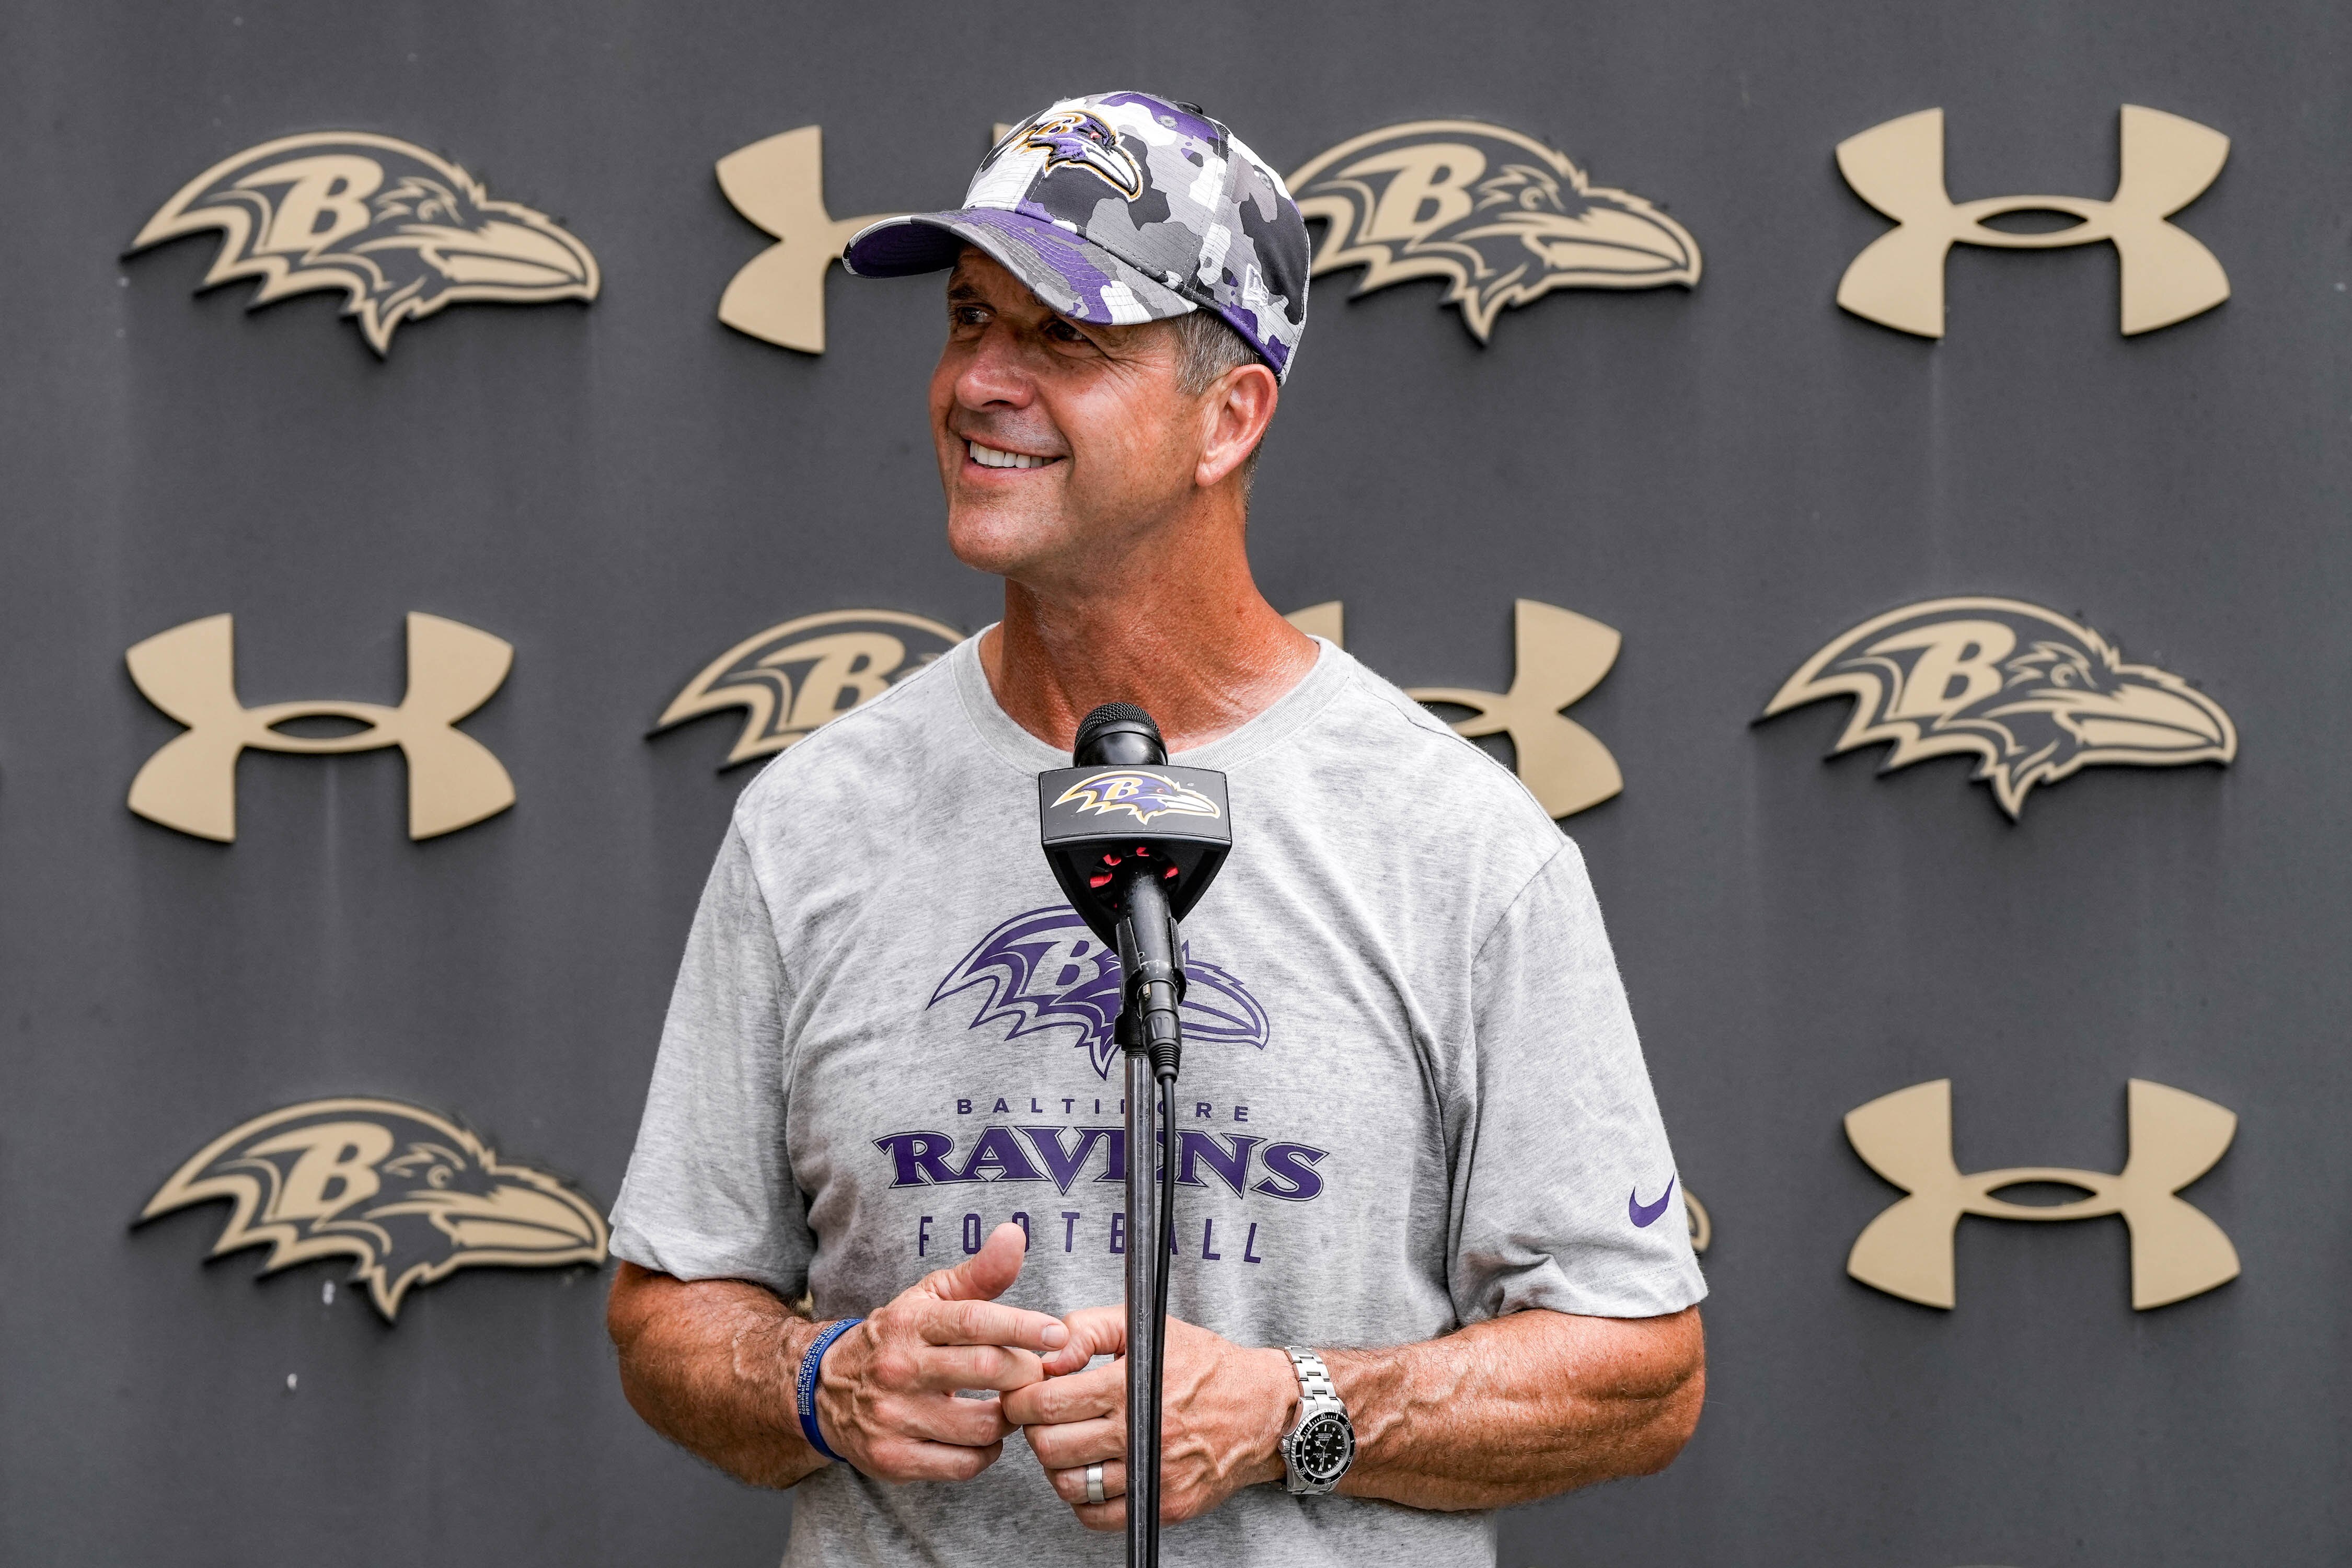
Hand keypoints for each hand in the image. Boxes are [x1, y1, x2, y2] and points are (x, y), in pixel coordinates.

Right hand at [814, 1222, 1068, 1481]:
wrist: (826, 1389)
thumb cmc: (897, 1338)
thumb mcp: (930, 1298)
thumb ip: (979, 1273)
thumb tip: (1015, 1234)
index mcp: (911, 1322)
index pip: (975, 1320)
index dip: (1024, 1326)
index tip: (1058, 1334)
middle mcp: (898, 1368)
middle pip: (986, 1369)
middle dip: (1025, 1372)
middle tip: (1034, 1372)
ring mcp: (893, 1417)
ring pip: (982, 1425)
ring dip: (1009, 1417)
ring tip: (1008, 1404)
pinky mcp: (893, 1459)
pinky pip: (965, 1465)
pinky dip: (987, 1453)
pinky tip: (983, 1436)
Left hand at [1001, 1305, 1294, 1530]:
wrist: (1262, 1408)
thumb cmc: (1203, 1365)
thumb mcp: (1147, 1326)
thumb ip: (1088, 1328)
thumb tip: (1048, 1357)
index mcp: (1132, 1385)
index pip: (1047, 1402)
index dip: (1020, 1398)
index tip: (1022, 1394)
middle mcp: (1142, 1432)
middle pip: (1051, 1445)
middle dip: (1033, 1430)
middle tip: (1040, 1417)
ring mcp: (1154, 1474)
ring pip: (1069, 1483)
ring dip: (1054, 1465)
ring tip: (1066, 1443)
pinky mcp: (1164, 1505)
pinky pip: (1097, 1516)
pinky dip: (1081, 1499)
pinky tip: (1090, 1471)